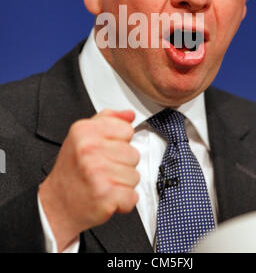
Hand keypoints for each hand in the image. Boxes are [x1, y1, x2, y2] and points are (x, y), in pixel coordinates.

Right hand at [38, 109, 139, 251]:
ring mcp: (97, 172)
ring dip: (123, 183)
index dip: (120, 142)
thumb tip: (129, 114)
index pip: (127, 129)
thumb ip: (108, 120)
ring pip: (135, 175)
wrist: (57, 204)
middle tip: (104, 170)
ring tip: (104, 183)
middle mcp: (89, 149)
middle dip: (123, 165)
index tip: (106, 150)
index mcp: (85, 130)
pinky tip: (107, 196)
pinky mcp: (105, 194)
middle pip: (134, 154)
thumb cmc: (71, 170)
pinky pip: (133, 196)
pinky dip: (124, 201)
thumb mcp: (82, 136)